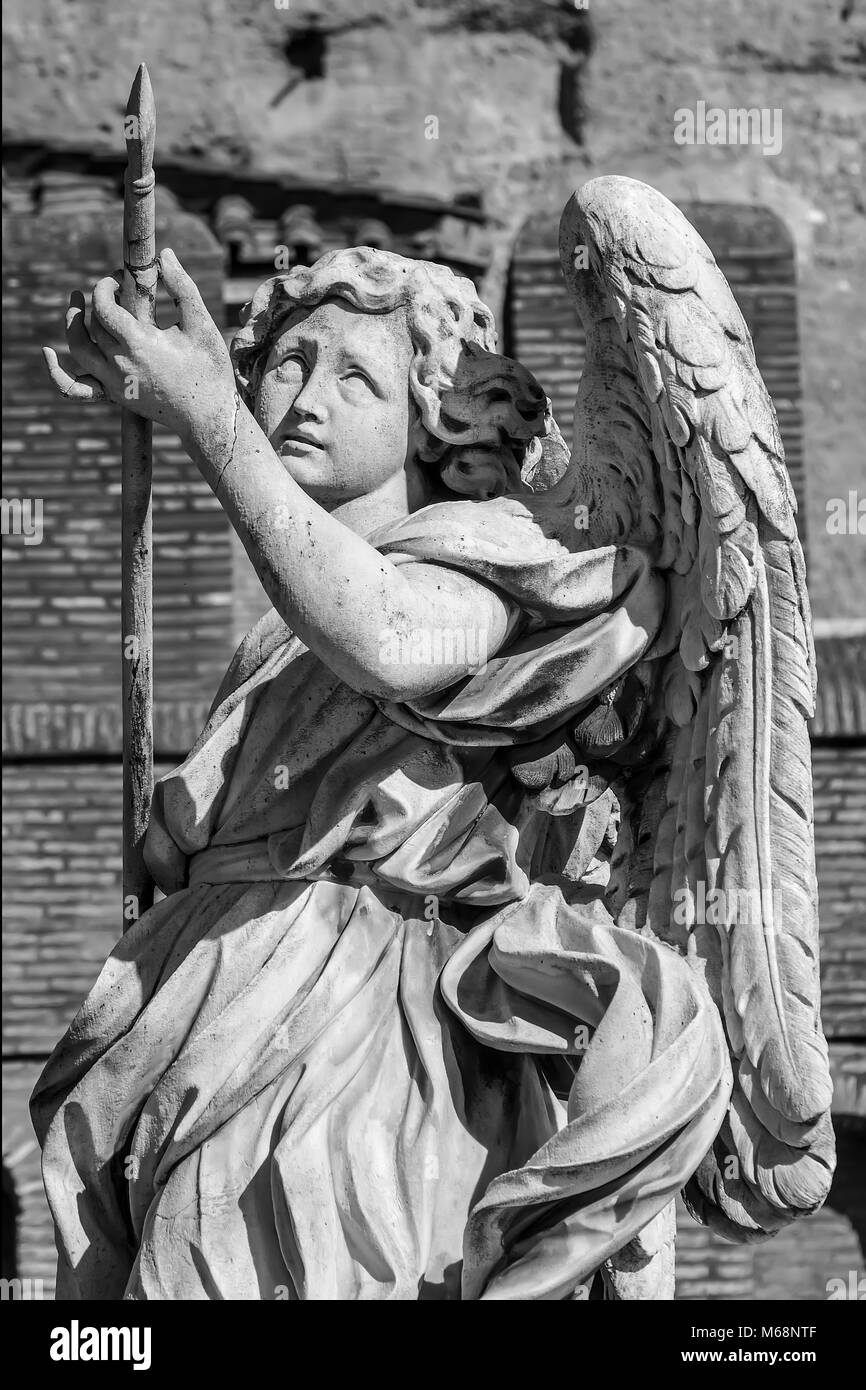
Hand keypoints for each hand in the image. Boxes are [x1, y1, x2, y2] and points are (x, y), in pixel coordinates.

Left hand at [44, 248, 236, 444]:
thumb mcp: (200, 324)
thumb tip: (164, 254)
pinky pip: (75, 388)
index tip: (119, 278)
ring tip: (76, 306)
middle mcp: (119, 363)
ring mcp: (113, 383)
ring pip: (79, 349)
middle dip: (96, 300)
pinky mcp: (115, 396)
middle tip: (112, 288)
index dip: (106, 286)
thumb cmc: (210, 369)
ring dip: (73, 325)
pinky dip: (57, 373)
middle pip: (91, 324)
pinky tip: (47, 354)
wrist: (209, 416)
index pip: (103, 306)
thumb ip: (182, 286)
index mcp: (138, 343)